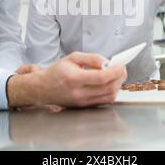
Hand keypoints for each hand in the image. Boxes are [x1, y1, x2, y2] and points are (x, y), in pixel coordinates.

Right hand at [7, 52, 126, 107]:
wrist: (43, 88)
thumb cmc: (57, 72)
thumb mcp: (72, 58)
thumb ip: (91, 58)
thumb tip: (107, 62)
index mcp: (74, 78)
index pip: (102, 77)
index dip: (115, 71)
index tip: (121, 65)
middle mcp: (79, 93)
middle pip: (108, 88)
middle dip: (120, 77)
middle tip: (121, 69)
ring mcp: (82, 102)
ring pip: (109, 96)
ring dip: (117, 85)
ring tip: (116, 75)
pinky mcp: (84, 106)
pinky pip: (104, 101)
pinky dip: (111, 92)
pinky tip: (110, 83)